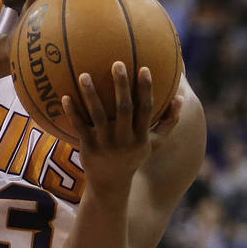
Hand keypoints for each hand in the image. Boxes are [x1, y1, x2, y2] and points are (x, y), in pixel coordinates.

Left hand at [61, 62, 183, 197]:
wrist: (111, 184)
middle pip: (124, 109)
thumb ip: (168, 122)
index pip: (146, 109)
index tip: (144, 68)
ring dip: (91, 95)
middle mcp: (125, 139)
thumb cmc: (133, 157)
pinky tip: (65, 96)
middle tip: (117, 63)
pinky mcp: (88, 147)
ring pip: (98, 115)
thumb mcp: (154, 143)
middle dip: (121, 86)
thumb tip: (181, 98)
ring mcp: (105, 143)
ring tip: (84, 75)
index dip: (146, 89)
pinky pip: (79, 126)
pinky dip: (72, 112)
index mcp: (141, 136)